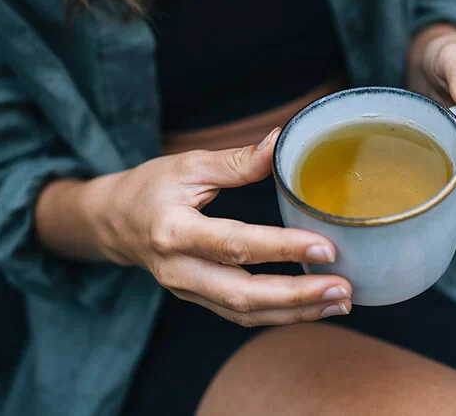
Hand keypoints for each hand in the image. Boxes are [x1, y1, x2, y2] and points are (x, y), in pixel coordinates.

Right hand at [83, 128, 351, 325]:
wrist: (112, 223)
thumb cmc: (150, 189)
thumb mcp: (188, 165)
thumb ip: (237, 161)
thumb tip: (281, 140)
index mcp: (175, 231)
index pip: (235, 244)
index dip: (283, 249)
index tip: (326, 248)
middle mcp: (180, 270)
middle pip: (243, 295)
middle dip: (298, 296)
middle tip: (343, 289)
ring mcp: (188, 291)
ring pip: (246, 314)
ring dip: (297, 313)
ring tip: (341, 302)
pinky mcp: (198, 299)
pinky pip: (242, 316)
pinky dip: (281, 315)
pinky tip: (314, 306)